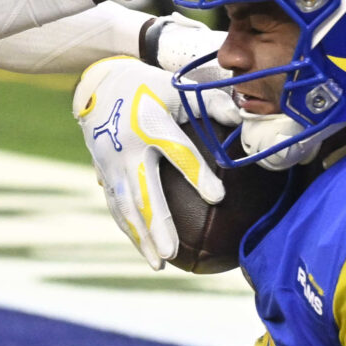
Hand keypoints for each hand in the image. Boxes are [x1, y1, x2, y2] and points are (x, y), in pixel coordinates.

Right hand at [73, 56, 222, 268]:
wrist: (99, 83)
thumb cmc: (151, 87)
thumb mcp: (180, 87)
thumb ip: (214, 104)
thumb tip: (246, 118)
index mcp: (150, 122)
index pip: (178, 151)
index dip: (197, 173)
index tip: (217, 197)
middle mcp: (127, 146)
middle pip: (143, 189)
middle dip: (156, 223)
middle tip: (170, 252)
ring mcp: (110, 162)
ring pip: (126, 205)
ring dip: (141, 236)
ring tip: (159, 263)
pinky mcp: (103, 171)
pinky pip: (116, 205)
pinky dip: (129, 229)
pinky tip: (143, 250)